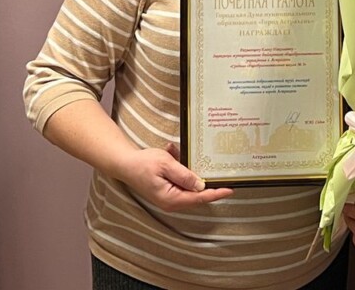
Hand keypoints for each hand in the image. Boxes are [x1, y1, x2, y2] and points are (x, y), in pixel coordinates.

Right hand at [117, 142, 233, 210]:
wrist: (124, 163)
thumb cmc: (143, 163)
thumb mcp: (166, 164)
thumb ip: (185, 175)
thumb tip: (201, 186)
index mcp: (172, 199)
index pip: (200, 198)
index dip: (216, 193)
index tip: (230, 189)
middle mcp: (172, 202)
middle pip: (196, 194)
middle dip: (204, 179)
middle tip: (218, 169)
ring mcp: (169, 197)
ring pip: (188, 185)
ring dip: (188, 169)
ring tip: (178, 153)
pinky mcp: (167, 190)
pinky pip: (180, 180)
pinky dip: (179, 167)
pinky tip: (172, 152)